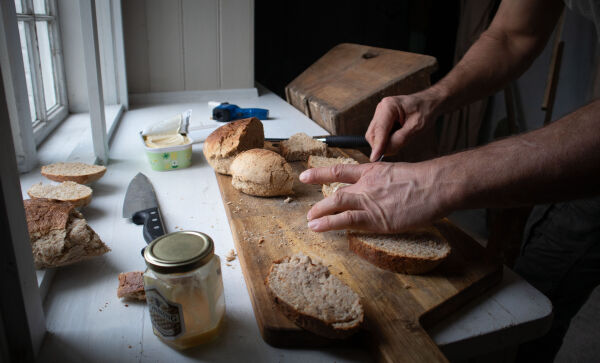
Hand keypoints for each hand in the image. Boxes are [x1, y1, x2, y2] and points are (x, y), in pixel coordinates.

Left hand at [299, 162, 451, 232]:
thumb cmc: (425, 180)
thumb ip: (387, 183)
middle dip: (321, 202)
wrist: (435, 185)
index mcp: (372, 171)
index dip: (321, 173)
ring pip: (336, 203)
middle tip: (310, 211)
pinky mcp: (376, 218)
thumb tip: (387, 192)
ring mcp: (369, 200)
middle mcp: (366, 184)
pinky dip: (329, 223)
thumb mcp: (400, 173)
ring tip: (310, 221)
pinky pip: (346, 220)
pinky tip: (318, 227)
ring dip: (321, 213)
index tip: (306, 175)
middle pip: (336, 191)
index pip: (340, 170)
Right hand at [366, 90, 442, 161]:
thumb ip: (399, 140)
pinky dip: (385, 140)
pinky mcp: (381, 118)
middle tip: (395, 150)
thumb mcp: (415, 127)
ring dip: (383, 143)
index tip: (375, 158)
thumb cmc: (425, 111)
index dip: (377, 146)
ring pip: (373, 135)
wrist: (429, 102)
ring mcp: (379, 113)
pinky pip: (378, 134)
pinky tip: (397, 137)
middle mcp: (381, 108)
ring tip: (400, 140)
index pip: (379, 130)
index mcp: (389, 106)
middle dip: (380, 145)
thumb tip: (384, 152)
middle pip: (372, 133)